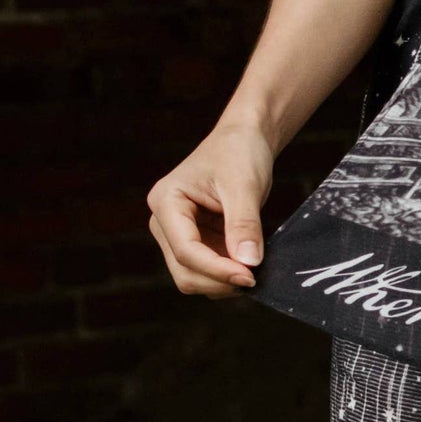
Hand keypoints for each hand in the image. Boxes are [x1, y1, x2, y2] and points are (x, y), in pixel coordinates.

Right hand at [146, 122, 274, 295]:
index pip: (185, 250)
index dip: (217, 270)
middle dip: (218, 280)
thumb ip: (244, 224)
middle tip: (255, 279)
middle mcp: (165, 222)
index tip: (249, 276)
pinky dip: (227, 273)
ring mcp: (179, 234)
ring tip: (255, 271)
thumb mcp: (244, 185)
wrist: (244, 140)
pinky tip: (250, 265)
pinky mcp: (197, 240)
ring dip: (223, 281)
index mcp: (166, 202)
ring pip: (194, 275)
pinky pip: (208, 268)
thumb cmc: (239, 152)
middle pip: (184, 270)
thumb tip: (248, 263)